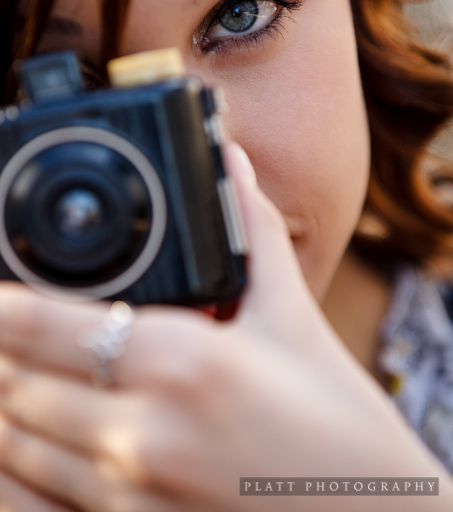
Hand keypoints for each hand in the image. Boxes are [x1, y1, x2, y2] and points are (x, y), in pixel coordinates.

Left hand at [0, 142, 450, 511]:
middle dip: (0, 348)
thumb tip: (232, 161)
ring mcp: (129, 491)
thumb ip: (252, 231)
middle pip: (13, 382)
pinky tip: (27, 437)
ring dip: (5, 401)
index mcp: (181, 360)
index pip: (40, 324)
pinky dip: (17, 461)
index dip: (0, 304)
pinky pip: (34, 499)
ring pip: (15, 442)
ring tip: (16, 370)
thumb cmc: (339, 421)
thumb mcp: (293, 315)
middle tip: (7, 323)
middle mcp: (142, 429)